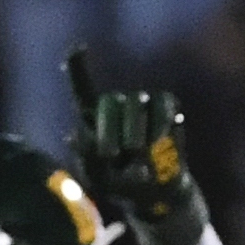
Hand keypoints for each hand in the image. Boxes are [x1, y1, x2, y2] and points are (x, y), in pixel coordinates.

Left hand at [66, 50, 208, 244]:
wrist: (156, 195)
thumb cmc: (121, 187)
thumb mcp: (98, 180)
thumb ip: (85, 160)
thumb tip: (76, 136)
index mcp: (94, 118)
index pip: (83, 87)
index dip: (79, 68)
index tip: (78, 48)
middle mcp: (118, 107)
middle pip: (111, 100)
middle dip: (110, 126)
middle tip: (112, 153)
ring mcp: (144, 108)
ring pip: (137, 101)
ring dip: (135, 128)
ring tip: (136, 153)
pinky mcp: (168, 112)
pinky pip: (164, 103)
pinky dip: (160, 121)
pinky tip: (158, 141)